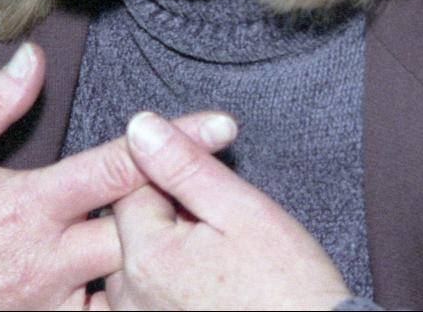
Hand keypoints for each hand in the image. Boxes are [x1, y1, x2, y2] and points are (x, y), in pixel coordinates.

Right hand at [0, 44, 237, 309]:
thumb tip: (34, 59)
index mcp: (24, 204)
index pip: (119, 169)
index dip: (176, 141)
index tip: (224, 125)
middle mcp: (41, 262)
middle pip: (138, 236)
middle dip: (165, 212)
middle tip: (182, 192)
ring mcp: (35, 306)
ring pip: (117, 287)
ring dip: (134, 263)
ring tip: (154, 242)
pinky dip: (98, 299)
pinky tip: (100, 280)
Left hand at [98, 111, 352, 310]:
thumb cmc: (289, 288)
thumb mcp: (244, 210)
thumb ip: (186, 166)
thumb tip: (142, 127)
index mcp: (147, 257)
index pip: (132, 187)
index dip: (173, 174)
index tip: (211, 184)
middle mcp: (132, 297)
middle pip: (133, 227)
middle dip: (172, 213)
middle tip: (225, 227)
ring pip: (142, 262)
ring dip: (173, 248)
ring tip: (223, 259)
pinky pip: (151, 295)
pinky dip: (175, 281)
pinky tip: (212, 283)